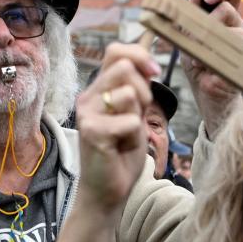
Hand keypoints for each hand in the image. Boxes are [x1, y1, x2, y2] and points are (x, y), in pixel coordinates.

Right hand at [75, 43, 157, 216]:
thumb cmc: (121, 153)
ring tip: (128, 132)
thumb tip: (149, 62)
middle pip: (124, 66)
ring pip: (129, 92)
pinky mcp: (92, 131)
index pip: (116, 51)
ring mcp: (88, 113)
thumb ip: (137, 88)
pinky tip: (122, 146)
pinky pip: (130, 120)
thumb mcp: (134, 113)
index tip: (154, 73)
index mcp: (99, 88)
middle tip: (139, 113)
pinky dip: (135, 135)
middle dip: (144, 89)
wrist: (107, 191)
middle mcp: (89, 96)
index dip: (139, 55)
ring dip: (139, 114)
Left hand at [179, 0, 242, 131]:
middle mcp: (240, 29)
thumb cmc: (198, 62)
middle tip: (193, 40)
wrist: (205, 94)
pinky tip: (205, 70)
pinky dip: (209, 63)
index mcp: (228, 18)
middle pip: (227, 10)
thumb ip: (193, 9)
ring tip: (198, 57)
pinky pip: (228, 56)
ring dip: (206, 45)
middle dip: (204, 23)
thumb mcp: (188, 33)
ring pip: (232, 32)